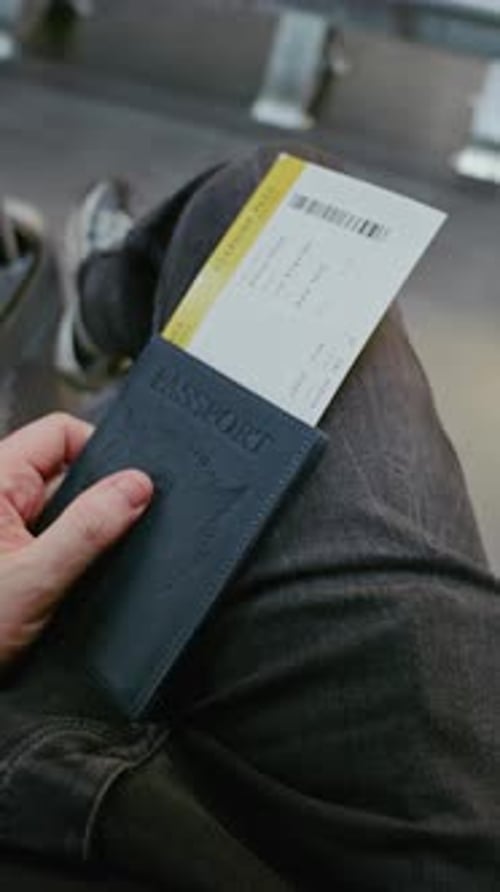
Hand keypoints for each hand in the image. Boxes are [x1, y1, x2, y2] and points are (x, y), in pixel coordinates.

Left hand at [0, 412, 152, 667]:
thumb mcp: (35, 578)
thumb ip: (89, 528)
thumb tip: (136, 487)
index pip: (62, 432)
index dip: (101, 452)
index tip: (131, 488)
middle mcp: (0, 495)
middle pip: (69, 472)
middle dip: (96, 503)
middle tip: (108, 539)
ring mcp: (6, 526)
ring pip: (65, 510)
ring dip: (83, 536)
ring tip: (81, 569)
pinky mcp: (12, 555)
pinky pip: (56, 540)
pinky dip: (72, 557)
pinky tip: (73, 582)